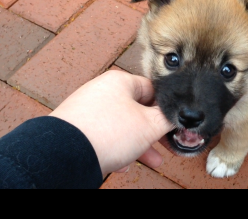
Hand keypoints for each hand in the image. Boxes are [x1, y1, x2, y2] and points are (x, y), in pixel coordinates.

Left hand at [49, 70, 173, 176]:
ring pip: (121, 127)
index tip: (174, 125)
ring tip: (151, 162)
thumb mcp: (149, 125)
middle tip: (165, 146)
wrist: (65, 154)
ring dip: (138, 145)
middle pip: (137, 111)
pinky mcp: (77, 128)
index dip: (166, 109)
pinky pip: (104, 137)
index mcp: (120, 81)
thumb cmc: (107, 133)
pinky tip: (122, 165)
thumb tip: (182, 115)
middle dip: (153, 133)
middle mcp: (101, 91)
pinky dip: (116, 150)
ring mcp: (87, 109)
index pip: (153, 90)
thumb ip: (169, 118)